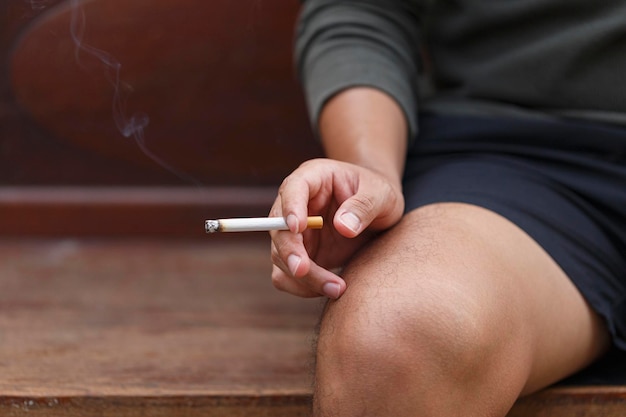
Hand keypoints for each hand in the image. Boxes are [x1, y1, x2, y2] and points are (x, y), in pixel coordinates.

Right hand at [269, 158, 404, 298]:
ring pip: (280, 256)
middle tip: (303, 270)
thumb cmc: (378, 194)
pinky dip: (302, 287)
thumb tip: (343, 227)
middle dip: (289, 251)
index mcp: (313, 179)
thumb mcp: (382, 194)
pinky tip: (329, 289)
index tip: (297, 227)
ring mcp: (295, 233)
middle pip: (278, 228)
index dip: (290, 207)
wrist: (379, 213)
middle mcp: (296, 205)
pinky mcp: (301, 256)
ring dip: (302, 276)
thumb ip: (364, 207)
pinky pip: (288, 276)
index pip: (292, 188)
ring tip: (337, 288)